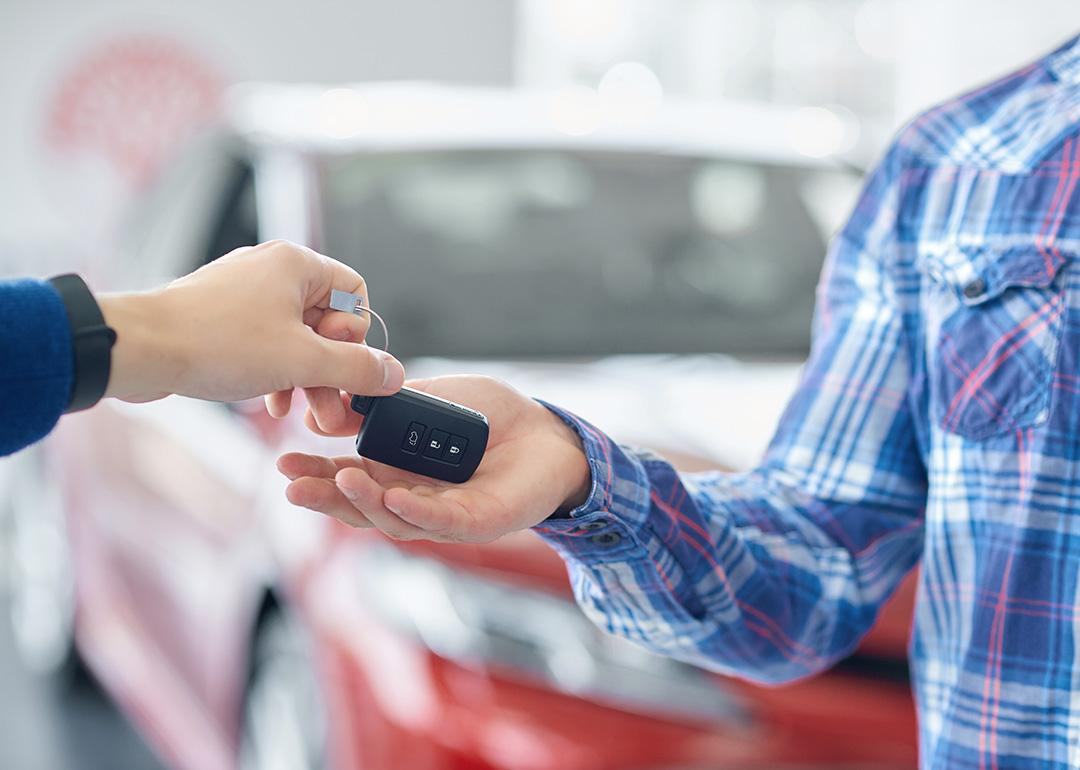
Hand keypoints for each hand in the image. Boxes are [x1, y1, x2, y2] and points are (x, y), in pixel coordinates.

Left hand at [97, 241, 404, 429]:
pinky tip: (270, 402)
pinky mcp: (221, 317)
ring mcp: (244, 293)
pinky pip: (265, 343)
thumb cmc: (214, 343)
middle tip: (331, 407)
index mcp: (296, 265)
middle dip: (331, 368)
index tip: (342, 365)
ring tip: (300, 412)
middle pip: (325, 320)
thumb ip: (356, 368)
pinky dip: (275, 371)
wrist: (141, 349)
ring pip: (295, 336)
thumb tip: (394, 373)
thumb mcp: (302, 361)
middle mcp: (271, 271)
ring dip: (304, 376)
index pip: (354, 294)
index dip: (356, 336)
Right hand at [277, 375, 591, 541]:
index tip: (283, 463)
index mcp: (399, 473)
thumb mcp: (431, 401)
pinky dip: (416, 512)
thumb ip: (388, 407)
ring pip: (395, 519)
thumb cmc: (492, 418)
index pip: (349, 481)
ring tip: (339, 480)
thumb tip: (334, 404)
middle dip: (326, 497)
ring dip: (364, 504)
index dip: (317, 476)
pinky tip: (394, 498)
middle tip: (291, 484)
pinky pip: (443, 521)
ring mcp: (445, 514)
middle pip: (362, 507)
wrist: (548, 431)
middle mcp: (415, 499)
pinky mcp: (479, 520)